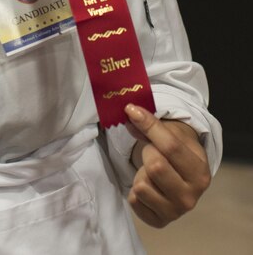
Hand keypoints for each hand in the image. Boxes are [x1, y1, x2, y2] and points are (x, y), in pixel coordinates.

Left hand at [125, 103, 211, 227]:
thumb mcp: (171, 134)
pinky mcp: (160, 221)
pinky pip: (134, 201)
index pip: (170, 146)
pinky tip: (148, 186)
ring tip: (151, 172)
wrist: (180, 176)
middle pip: (155, 166)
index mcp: (200, 171)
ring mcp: (176, 212)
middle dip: (147, 153)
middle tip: (152, 152)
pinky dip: (135, 191)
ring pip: (142, 186)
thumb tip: (130, 112)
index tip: (131, 110)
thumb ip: (150, 124)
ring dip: (140, 174)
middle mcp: (192, 196)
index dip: (148, 125)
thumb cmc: (175, 151)